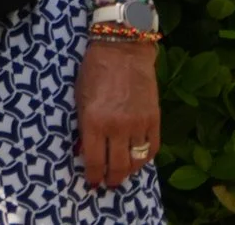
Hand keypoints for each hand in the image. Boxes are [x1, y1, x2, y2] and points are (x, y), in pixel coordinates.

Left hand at [77, 37, 159, 189]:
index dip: (93, 174)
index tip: (92, 182)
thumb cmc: (94, 71)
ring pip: (136, 161)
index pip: (94, 159)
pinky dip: (145, 158)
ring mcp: (138, 125)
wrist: (122, 51)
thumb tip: (85, 149)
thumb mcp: (80, 97)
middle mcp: (117, 127)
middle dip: (112, 178)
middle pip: (117, 166)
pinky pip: (152, 148)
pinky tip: (138, 160)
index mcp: (94, 121)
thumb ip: (84, 125)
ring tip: (123, 175)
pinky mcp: (154, 120)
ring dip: (129, 172)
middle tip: (108, 184)